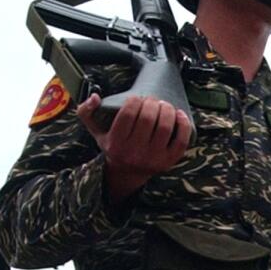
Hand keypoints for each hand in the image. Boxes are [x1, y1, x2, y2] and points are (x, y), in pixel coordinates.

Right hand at [76, 94, 191, 204]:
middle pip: (148, 119)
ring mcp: (153, 158)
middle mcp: (134, 152)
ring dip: (168, 110)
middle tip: (153, 100)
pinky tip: (180, 114)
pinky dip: (183, 125)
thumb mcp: (95, 131)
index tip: (138, 97)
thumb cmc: (113, 145)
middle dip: (153, 103)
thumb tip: (95, 96)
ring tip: (165, 105)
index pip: (128, 114)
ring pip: (165, 128)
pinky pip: (181, 141)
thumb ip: (87, 112)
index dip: (136, 100)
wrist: (127, 173)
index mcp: (115, 143)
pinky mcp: (169, 162)